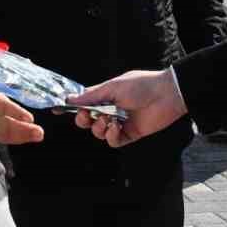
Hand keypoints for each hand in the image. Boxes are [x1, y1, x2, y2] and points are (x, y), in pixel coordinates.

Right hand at [0, 67, 42, 144]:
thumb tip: (10, 75)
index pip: (0, 106)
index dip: (15, 113)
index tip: (29, 118)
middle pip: (4, 124)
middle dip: (23, 130)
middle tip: (39, 132)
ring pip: (2, 133)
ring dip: (21, 136)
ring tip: (36, 136)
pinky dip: (13, 138)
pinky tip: (25, 138)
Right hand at [69, 69, 186, 147]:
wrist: (167, 95)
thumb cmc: (142, 85)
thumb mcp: (113, 87)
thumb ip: (91, 96)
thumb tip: (70, 98)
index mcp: (105, 96)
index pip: (84, 103)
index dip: (72, 108)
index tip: (59, 110)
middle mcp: (111, 110)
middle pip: (88, 121)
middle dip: (83, 120)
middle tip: (87, 116)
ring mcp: (120, 123)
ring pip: (99, 133)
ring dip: (99, 128)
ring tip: (108, 120)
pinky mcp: (131, 134)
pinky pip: (114, 141)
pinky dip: (111, 136)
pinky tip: (116, 127)